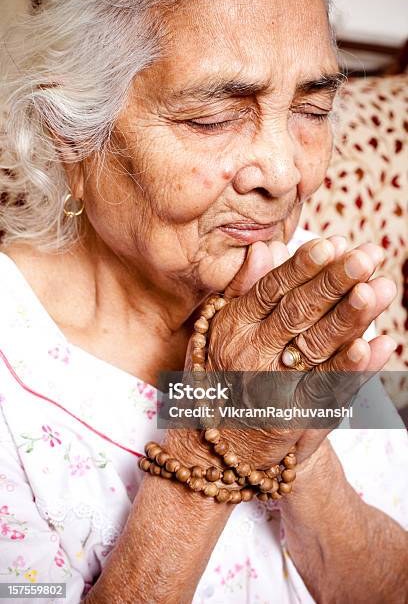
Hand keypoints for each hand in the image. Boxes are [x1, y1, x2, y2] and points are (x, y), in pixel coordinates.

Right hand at [183, 236, 396, 466]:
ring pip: (317, 347)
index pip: (271, 290)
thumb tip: (266, 247)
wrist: (216, 446)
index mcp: (232, 326)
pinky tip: (377, 346)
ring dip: (351, 318)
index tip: (333, 243)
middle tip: (368, 255)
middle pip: (297, 313)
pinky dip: (351, 369)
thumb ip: (243, 288)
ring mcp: (271, 387)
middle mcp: (250, 354)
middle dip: (335, 282)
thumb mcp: (220, 328)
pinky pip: (326, 390)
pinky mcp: (293, 418)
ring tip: (379, 289)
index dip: (302, 266)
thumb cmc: (222, 375)